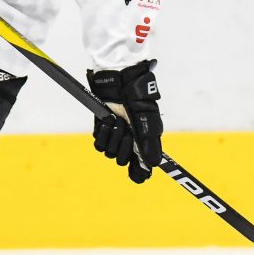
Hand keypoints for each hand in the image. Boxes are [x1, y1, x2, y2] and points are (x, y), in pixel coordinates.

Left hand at [86, 60, 162, 182]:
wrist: (120, 79)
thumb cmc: (137, 95)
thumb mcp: (147, 118)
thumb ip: (150, 141)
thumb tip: (154, 164)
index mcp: (144, 141)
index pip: (140, 167)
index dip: (139, 173)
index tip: (139, 175)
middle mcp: (130, 141)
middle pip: (123, 161)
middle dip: (124, 148)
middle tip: (128, 131)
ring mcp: (115, 136)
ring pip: (110, 153)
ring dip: (113, 138)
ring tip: (118, 121)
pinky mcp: (102, 129)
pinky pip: (99, 144)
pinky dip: (103, 134)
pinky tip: (107, 122)